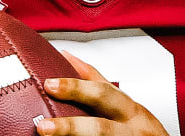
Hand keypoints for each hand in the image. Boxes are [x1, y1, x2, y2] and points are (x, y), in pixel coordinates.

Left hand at [35, 51, 167, 135]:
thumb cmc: (140, 129)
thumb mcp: (124, 102)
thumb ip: (95, 81)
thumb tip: (65, 56)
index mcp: (130, 110)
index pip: (102, 93)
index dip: (75, 88)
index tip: (49, 84)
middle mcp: (131, 130)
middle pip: (100, 128)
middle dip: (71, 127)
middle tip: (44, 126)